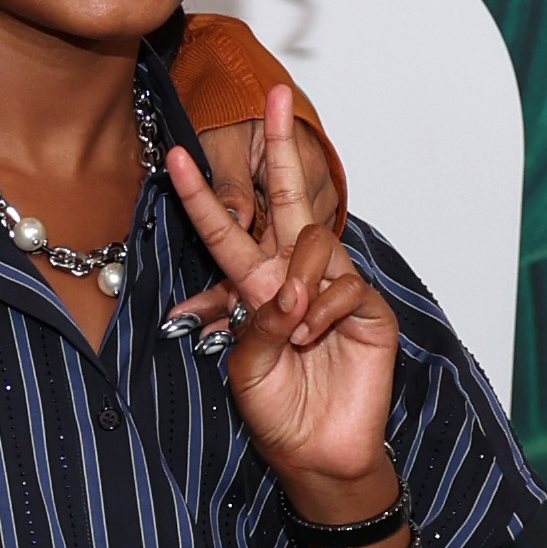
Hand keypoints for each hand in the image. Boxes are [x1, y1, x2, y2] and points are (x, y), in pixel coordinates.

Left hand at [166, 82, 396, 496]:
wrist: (316, 450)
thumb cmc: (275, 409)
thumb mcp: (242, 367)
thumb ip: (253, 323)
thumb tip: (284, 291)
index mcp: (254, 285)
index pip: (227, 229)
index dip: (203, 194)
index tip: (179, 156)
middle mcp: (294, 276)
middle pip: (289, 199)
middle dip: (282, 147)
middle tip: (275, 97)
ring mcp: (332, 287)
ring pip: (315, 245)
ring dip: (296, 285)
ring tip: (290, 329)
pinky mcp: (367, 307)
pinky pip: (343, 286)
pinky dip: (322, 311)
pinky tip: (312, 339)